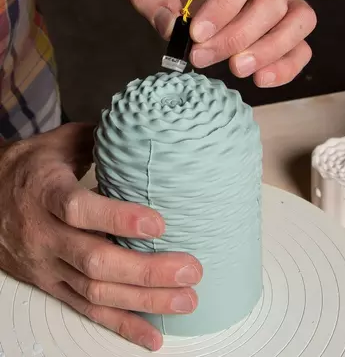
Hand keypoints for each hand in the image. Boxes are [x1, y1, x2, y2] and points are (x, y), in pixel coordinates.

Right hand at [0, 123, 200, 350]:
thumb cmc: (31, 167)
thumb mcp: (59, 143)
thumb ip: (99, 138)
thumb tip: (144, 131)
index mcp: (46, 192)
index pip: (78, 208)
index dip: (118, 217)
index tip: (159, 222)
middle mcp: (44, 234)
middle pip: (95, 259)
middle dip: (145, 270)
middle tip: (190, 269)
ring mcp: (47, 265)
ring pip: (96, 291)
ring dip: (143, 300)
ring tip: (186, 299)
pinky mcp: (51, 285)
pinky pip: (86, 310)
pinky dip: (121, 325)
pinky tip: (153, 336)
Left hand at [127, 0, 315, 85]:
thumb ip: (153, 0)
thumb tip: (172, 30)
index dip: (225, 3)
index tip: (196, 34)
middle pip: (272, 0)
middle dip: (236, 36)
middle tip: (199, 57)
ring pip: (298, 21)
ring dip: (268, 51)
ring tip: (236, 69)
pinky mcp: (289, 24)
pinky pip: (301, 46)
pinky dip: (286, 66)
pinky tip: (259, 78)